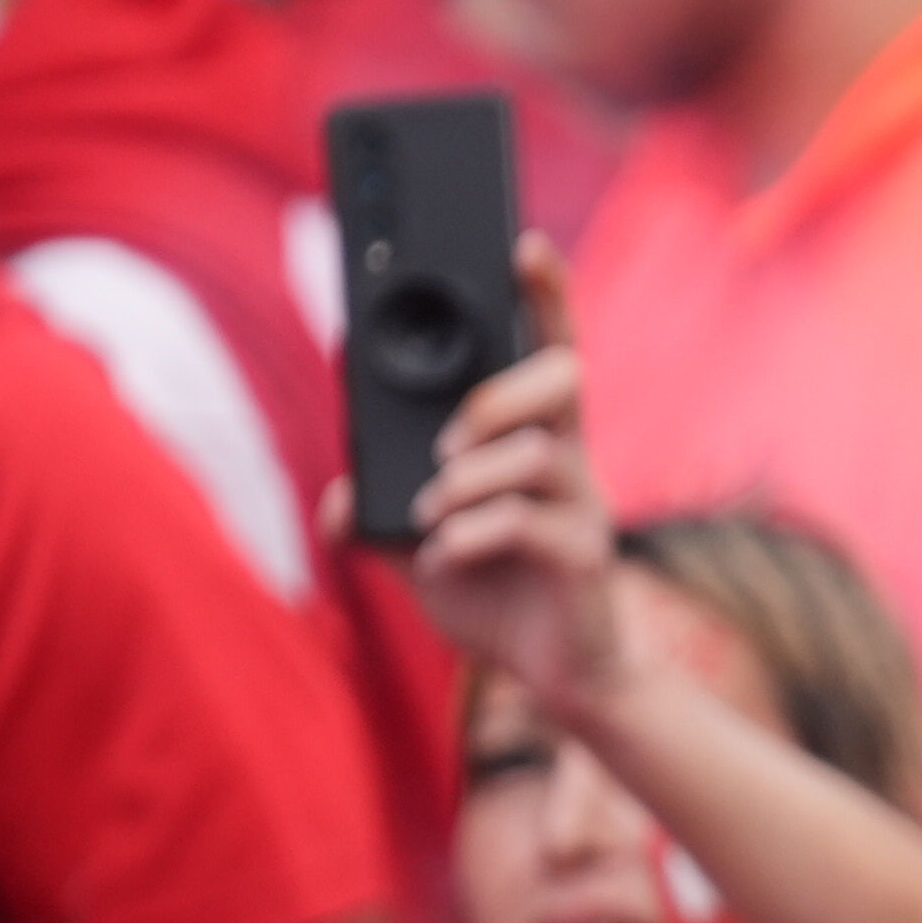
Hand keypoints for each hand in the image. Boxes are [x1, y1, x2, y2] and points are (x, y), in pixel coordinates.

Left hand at [405, 237, 633, 723]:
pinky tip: (442, 557)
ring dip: (466, 478)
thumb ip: (379, 517)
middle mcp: (571, 463)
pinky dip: (470, 535)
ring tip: (430, 512)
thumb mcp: (422, 549)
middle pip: (563, 381)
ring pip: (536, 453)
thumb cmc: (498, 598)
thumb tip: (337, 497)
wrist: (559, 679)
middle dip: (495, 396)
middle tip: (444, 442)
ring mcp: (584, 509)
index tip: (523, 243)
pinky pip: (528, 522)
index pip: (550, 351)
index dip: (545, 295)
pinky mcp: (584, 558)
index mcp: (536, 441)